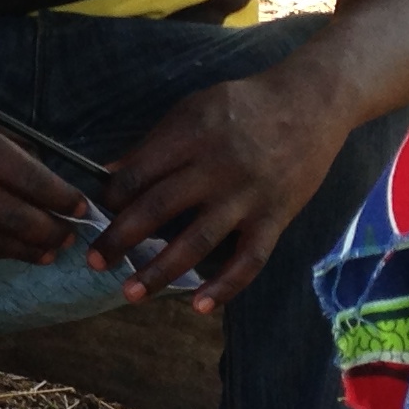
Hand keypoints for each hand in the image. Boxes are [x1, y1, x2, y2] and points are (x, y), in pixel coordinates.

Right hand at [0, 69, 85, 260]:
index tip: (80, 206)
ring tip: (45, 253)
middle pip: (9, 215)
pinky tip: (5, 251)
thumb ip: (3, 141)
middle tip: (68, 238)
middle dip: (47, 231)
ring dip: (20, 249)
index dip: (58, 197)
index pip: (25, 177)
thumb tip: (40, 170)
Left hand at [96, 67, 352, 316]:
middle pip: (160, 207)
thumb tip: (112, 175)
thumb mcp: (194, 108)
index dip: (112, 197)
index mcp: (191, 135)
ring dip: (161, 271)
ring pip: (198, 240)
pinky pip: (249, 259)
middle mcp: (217, 167)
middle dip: (121, 237)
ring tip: (131, 293)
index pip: (140, 172)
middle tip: (96, 261)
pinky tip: (199, 305)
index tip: (96, 213)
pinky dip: (225, 285)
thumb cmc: (245, 104)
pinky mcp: (275, 217)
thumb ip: (155, 143)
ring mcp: (248, 195)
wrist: (312, 102)